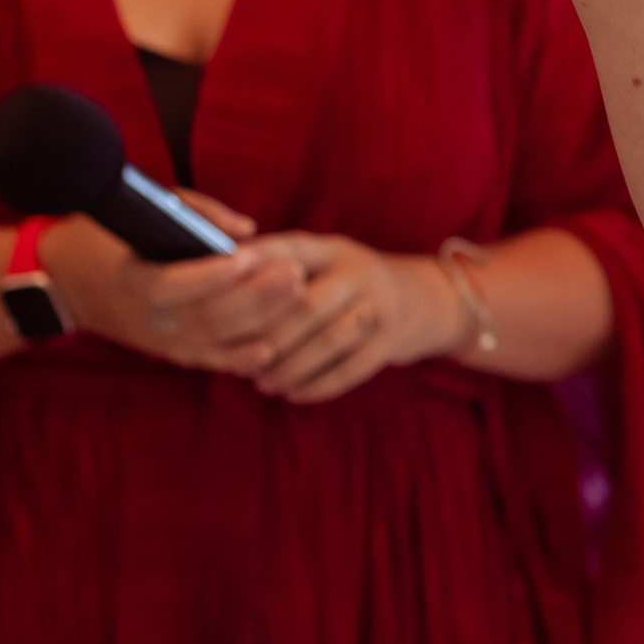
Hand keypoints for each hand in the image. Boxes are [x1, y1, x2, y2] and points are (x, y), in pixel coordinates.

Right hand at [42, 196, 316, 374]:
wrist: (74, 282)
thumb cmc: (117, 234)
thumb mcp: (148, 208)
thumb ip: (198, 213)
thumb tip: (246, 230)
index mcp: (132, 277)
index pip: (168, 285)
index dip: (207, 276)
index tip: (245, 257)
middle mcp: (147, 317)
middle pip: (204, 317)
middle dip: (254, 297)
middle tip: (294, 273)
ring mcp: (162, 341)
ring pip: (213, 341)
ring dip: (259, 323)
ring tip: (298, 296)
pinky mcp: (175, 354)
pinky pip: (210, 362)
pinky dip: (240, 359)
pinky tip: (273, 349)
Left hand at [225, 234, 463, 402]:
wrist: (427, 300)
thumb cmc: (353, 284)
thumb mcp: (328, 262)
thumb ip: (284, 267)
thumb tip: (217, 278)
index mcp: (334, 249)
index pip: (291, 250)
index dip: (256, 262)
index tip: (219, 276)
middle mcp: (359, 273)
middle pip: (306, 305)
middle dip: (266, 336)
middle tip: (235, 359)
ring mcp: (379, 308)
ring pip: (326, 343)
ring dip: (288, 367)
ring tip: (261, 382)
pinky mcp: (391, 343)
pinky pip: (349, 370)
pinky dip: (316, 386)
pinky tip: (292, 394)